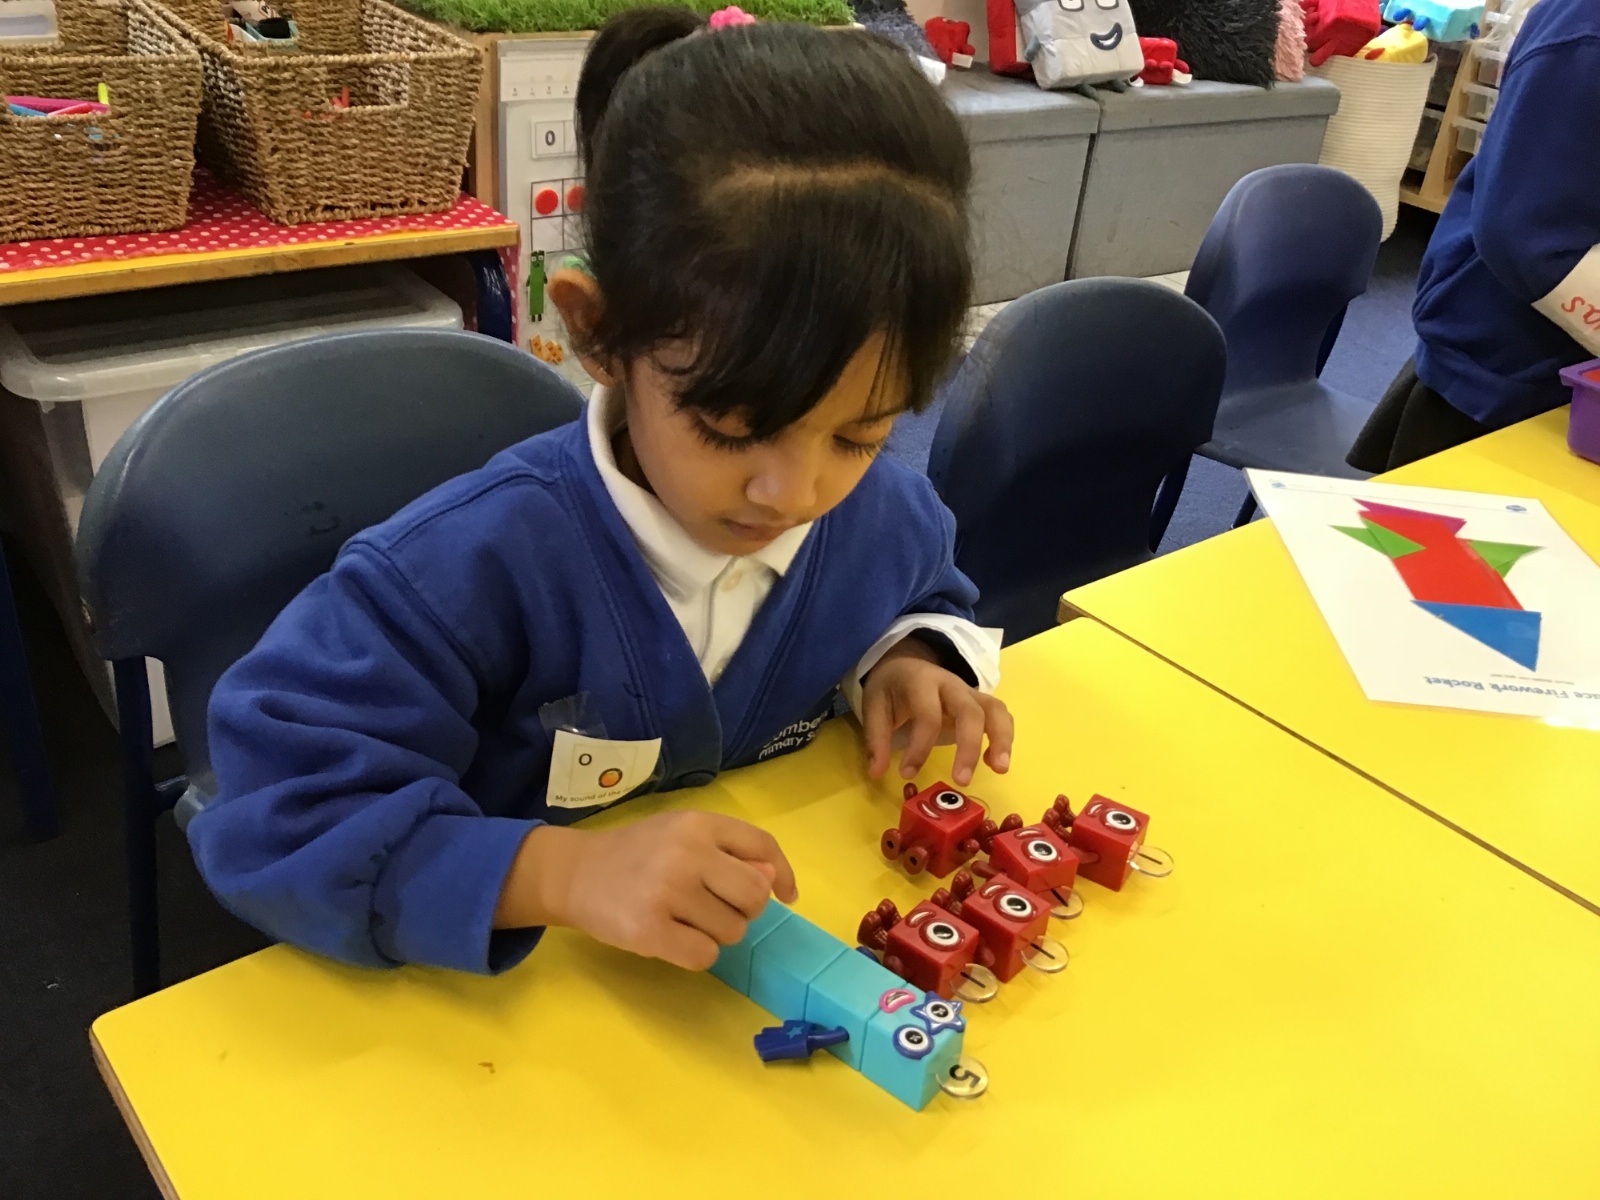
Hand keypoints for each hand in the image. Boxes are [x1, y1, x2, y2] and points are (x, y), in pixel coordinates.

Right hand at [493, 811, 797, 970]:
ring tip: (685, 919)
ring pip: (733, 931)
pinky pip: (705, 956)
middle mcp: (686, 853)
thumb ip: (729, 852)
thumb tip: (774, 882)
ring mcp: (667, 892)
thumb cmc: (639, 854)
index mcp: (698, 823)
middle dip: (744, 909)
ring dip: (717, 933)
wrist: (576, 873)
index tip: (786, 895)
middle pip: (755, 895)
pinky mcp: (649, 931)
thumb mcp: (683, 836)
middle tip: (716, 907)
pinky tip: (672, 937)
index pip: (762, 845)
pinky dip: (695, 953)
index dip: (783, 874)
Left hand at [860, 636, 1013, 786]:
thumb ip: (876, 738)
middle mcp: (951, 685)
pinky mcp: (980, 702)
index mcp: (921, 683)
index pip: (928, 714)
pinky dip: (1004, 737)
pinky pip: (1000, 715)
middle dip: (969, 747)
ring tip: (1000, 769)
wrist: (906, 662)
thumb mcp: (873, 706)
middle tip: (961, 781)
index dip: (919, 746)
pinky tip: (995, 763)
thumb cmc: (891, 688)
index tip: (907, 774)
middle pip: (970, 711)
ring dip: (1002, 739)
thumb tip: (876, 773)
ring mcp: (970, 693)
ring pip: (995, 710)